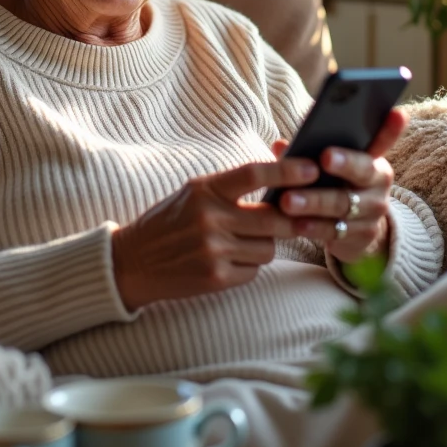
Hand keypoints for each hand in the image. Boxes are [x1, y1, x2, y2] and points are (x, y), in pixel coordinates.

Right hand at [111, 157, 319, 311]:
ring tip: (239, 243)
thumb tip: (281, 178)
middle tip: (292, 218)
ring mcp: (214, 250)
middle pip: (275, 219)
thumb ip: (231, 187)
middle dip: (289, 220)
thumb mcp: (194, 193)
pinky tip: (226, 261)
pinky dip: (248, 266)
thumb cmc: (170, 221)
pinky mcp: (216, 277)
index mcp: (205, 190)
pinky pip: (254, 271)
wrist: (133, 261)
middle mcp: (210, 218)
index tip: (312, 169)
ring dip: (264, 246)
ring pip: (269, 248)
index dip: (287, 171)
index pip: (254, 174)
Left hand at [273, 107, 406, 264]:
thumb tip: (280, 146)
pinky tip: (296, 225)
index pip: (384, 139)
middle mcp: (378, 183)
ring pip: (343, 204)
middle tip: (324, 157)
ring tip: (288, 200)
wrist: (356, 231)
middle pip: (363, 170)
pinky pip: (336, 232)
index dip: (391, 128)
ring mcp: (373, 211)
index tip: (395, 113)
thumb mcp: (327, 169)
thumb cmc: (334, 186)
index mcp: (372, 158)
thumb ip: (307, 154)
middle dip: (345, 163)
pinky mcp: (362, 236)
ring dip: (314, 202)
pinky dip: (314, 228)